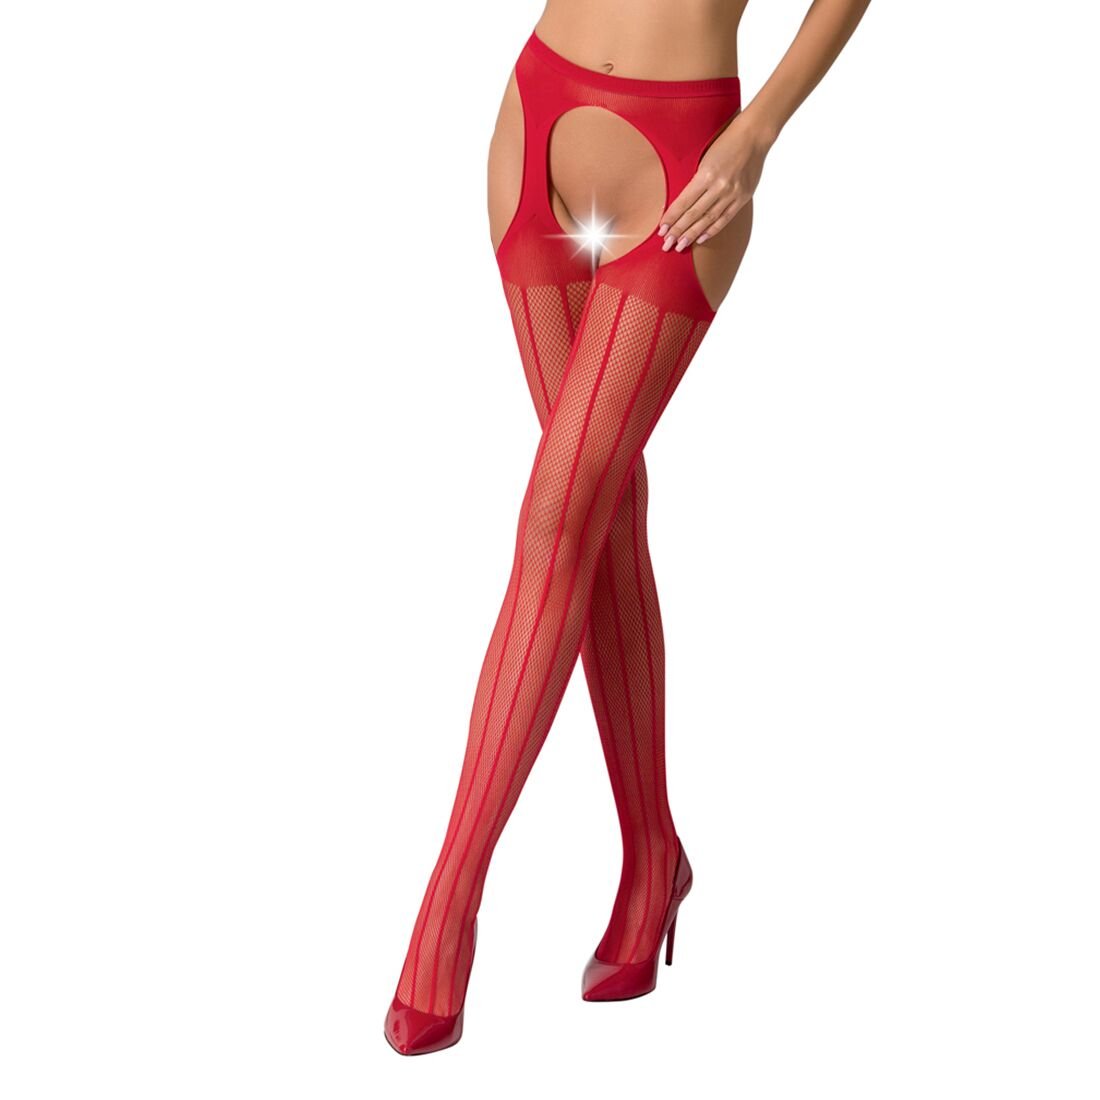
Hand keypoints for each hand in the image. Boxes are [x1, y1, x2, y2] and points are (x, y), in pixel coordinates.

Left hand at [658, 114, 773, 251]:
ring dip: (692, 234)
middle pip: (694, 214)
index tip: (661, 230)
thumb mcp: (705, 157)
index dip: (671, 218)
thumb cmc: (725, 142)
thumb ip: (696, 180)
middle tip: (666, 244)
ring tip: (680, 246)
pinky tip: (700, 239)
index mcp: (706, 174)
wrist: (754, 136)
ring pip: (708, 219)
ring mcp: (732, 193)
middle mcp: (719, 186)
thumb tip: (681, 203)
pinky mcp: (742, 197)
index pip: (684, 202)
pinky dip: (712, 230)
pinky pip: (725, 218)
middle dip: (678, 231)